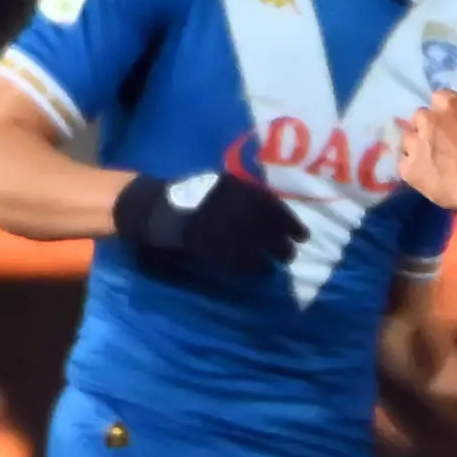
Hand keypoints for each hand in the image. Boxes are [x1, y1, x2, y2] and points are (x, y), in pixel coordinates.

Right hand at [112, 168, 305, 274]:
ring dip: (269, 256)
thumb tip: (278, 215)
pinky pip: (232, 257)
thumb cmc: (192, 195)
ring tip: (276, 267)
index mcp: (233, 186)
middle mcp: (227, 203)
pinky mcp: (203, 243)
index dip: (289, 222)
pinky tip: (258, 271)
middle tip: (291, 254)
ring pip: (251, 243)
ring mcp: (214, 224)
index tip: (303, 235)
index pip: (270, 205)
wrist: (153, 205)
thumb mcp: (222, 185)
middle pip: (265, 226)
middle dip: (282, 242)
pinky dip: (248, 265)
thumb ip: (247, 196)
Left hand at [397, 57, 456, 211]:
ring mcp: (415, 145)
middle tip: (450, 144)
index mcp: (449, 104)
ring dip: (419, 146)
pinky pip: (405, 165)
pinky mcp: (408, 170)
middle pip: (421, 117)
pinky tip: (430, 176)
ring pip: (409, 140)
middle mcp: (426, 120)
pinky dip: (415, 169)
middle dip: (431, 127)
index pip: (441, 98)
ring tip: (437, 161)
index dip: (451, 111)